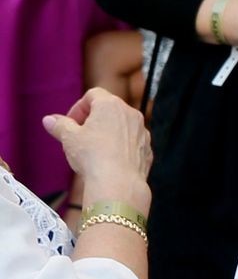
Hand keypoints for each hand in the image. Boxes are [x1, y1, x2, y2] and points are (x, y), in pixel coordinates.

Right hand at [43, 89, 150, 211]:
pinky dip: (119, 147)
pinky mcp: (147, 148)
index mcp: (111, 105)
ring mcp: (142, 131)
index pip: (93, 95)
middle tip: (79, 136)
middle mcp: (131, 114)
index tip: (70, 123)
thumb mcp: (69, 138)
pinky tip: (108, 161)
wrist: (118, 182)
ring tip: (92, 150)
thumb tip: (49, 120)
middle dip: (92, 120)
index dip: (78, 107)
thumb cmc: (93, 156)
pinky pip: (131, 142)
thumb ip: (59, 125)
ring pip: (121, 126)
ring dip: (106, 133)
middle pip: (109, 109)